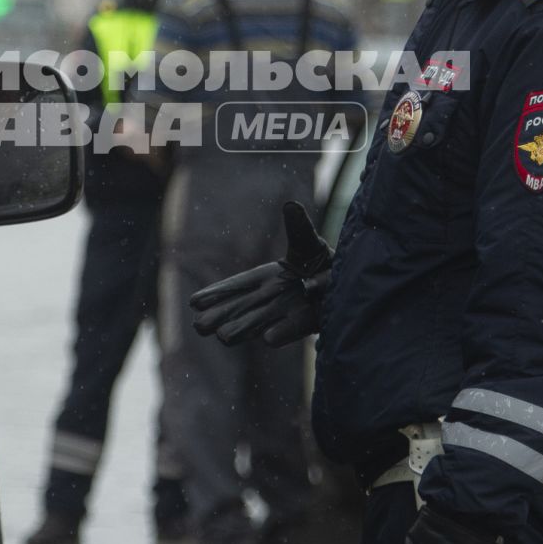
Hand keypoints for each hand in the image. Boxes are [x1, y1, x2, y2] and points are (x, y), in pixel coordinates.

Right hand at [190, 201, 332, 346]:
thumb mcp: (308, 242)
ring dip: (243, 328)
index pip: (237, 286)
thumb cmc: (322, 261)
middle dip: (222, 315)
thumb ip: (298, 228)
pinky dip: (282, 331)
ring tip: (222, 335)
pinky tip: (267, 338)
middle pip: (241, 308)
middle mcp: (272, 298)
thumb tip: (291, 205)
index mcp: (266, 278)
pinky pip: (294, 327)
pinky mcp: (309, 322)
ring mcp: (288, 312)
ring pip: (261, 322)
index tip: (194, 302)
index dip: (216, 294)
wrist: (348, 283)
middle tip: (199, 326)